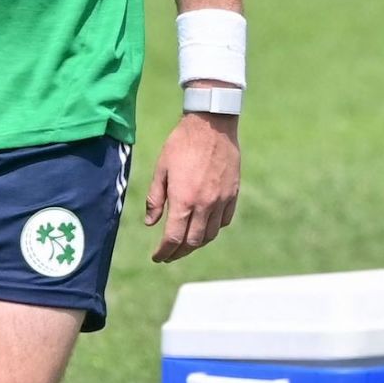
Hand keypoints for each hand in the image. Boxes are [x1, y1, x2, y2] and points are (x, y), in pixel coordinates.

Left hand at [145, 113, 240, 261]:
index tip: (157, 257)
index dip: (164, 252)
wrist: (212, 125)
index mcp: (184, 200)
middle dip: (179, 252)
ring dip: (196, 243)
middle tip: (169, 254)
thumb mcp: (161, 170)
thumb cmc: (181, 144)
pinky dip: (213, 229)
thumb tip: (150, 223)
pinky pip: (224, 220)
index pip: (173, 238)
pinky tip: (204, 226)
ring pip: (210, 234)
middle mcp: (205, 205)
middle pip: (193, 242)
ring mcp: (222, 200)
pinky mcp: (233, 194)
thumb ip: (155, 199)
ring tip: (185, 244)